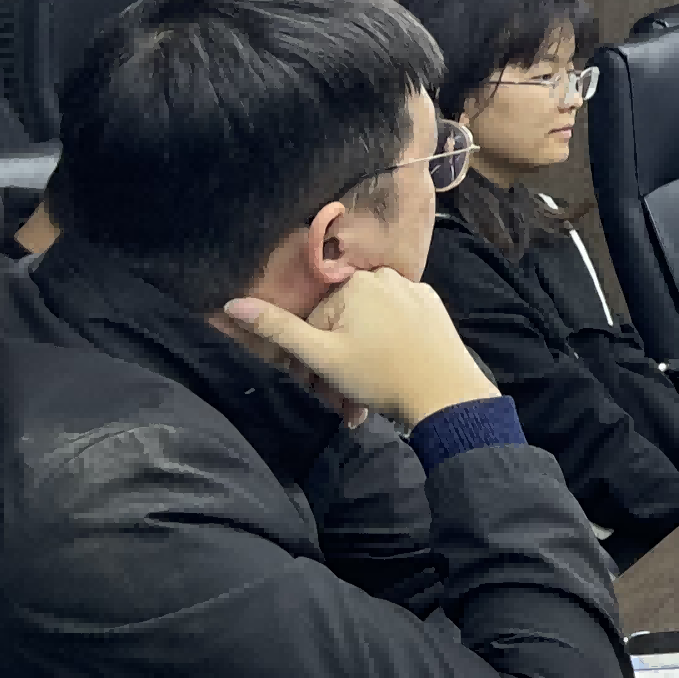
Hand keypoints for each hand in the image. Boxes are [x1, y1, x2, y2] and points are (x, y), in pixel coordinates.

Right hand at [221, 271, 499, 428]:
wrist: (446, 394)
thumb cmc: (381, 375)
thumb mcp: (321, 356)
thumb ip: (278, 329)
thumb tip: (232, 304)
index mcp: (354, 283)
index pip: (314, 322)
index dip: (309, 360)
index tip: (314, 388)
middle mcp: (385, 277)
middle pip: (342, 324)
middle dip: (335, 363)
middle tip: (340, 401)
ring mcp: (413, 290)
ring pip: (369, 326)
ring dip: (359, 361)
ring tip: (364, 396)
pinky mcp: (433, 307)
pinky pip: (397, 324)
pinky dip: (387, 348)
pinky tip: (389, 375)